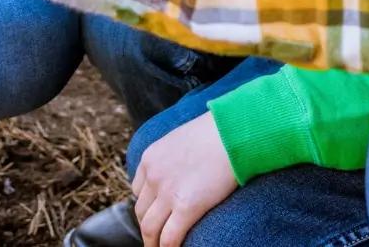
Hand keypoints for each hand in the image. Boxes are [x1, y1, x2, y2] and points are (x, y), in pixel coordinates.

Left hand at [130, 112, 237, 246]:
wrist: (231, 132)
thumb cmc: (216, 133)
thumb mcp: (182, 139)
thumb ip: (174, 156)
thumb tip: (182, 169)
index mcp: (150, 158)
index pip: (138, 189)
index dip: (146, 206)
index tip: (154, 214)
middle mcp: (153, 176)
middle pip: (141, 211)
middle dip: (147, 226)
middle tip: (155, 238)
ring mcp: (167, 192)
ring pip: (150, 227)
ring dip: (153, 242)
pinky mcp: (186, 207)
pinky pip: (170, 236)